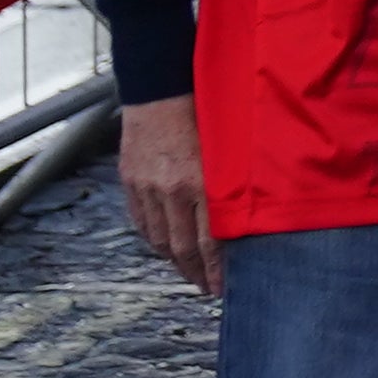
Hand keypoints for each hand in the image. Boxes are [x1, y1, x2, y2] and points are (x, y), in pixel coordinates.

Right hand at [119, 93, 218, 293]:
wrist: (162, 88)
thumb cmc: (205, 113)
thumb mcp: (229, 150)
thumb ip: (232, 186)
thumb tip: (246, 219)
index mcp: (202, 183)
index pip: (210, 242)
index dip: (216, 270)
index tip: (222, 288)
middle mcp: (172, 190)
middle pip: (182, 247)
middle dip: (195, 273)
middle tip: (206, 287)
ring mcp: (147, 187)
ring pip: (159, 239)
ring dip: (174, 261)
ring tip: (187, 271)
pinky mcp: (130, 181)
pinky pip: (141, 221)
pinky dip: (153, 238)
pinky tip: (164, 246)